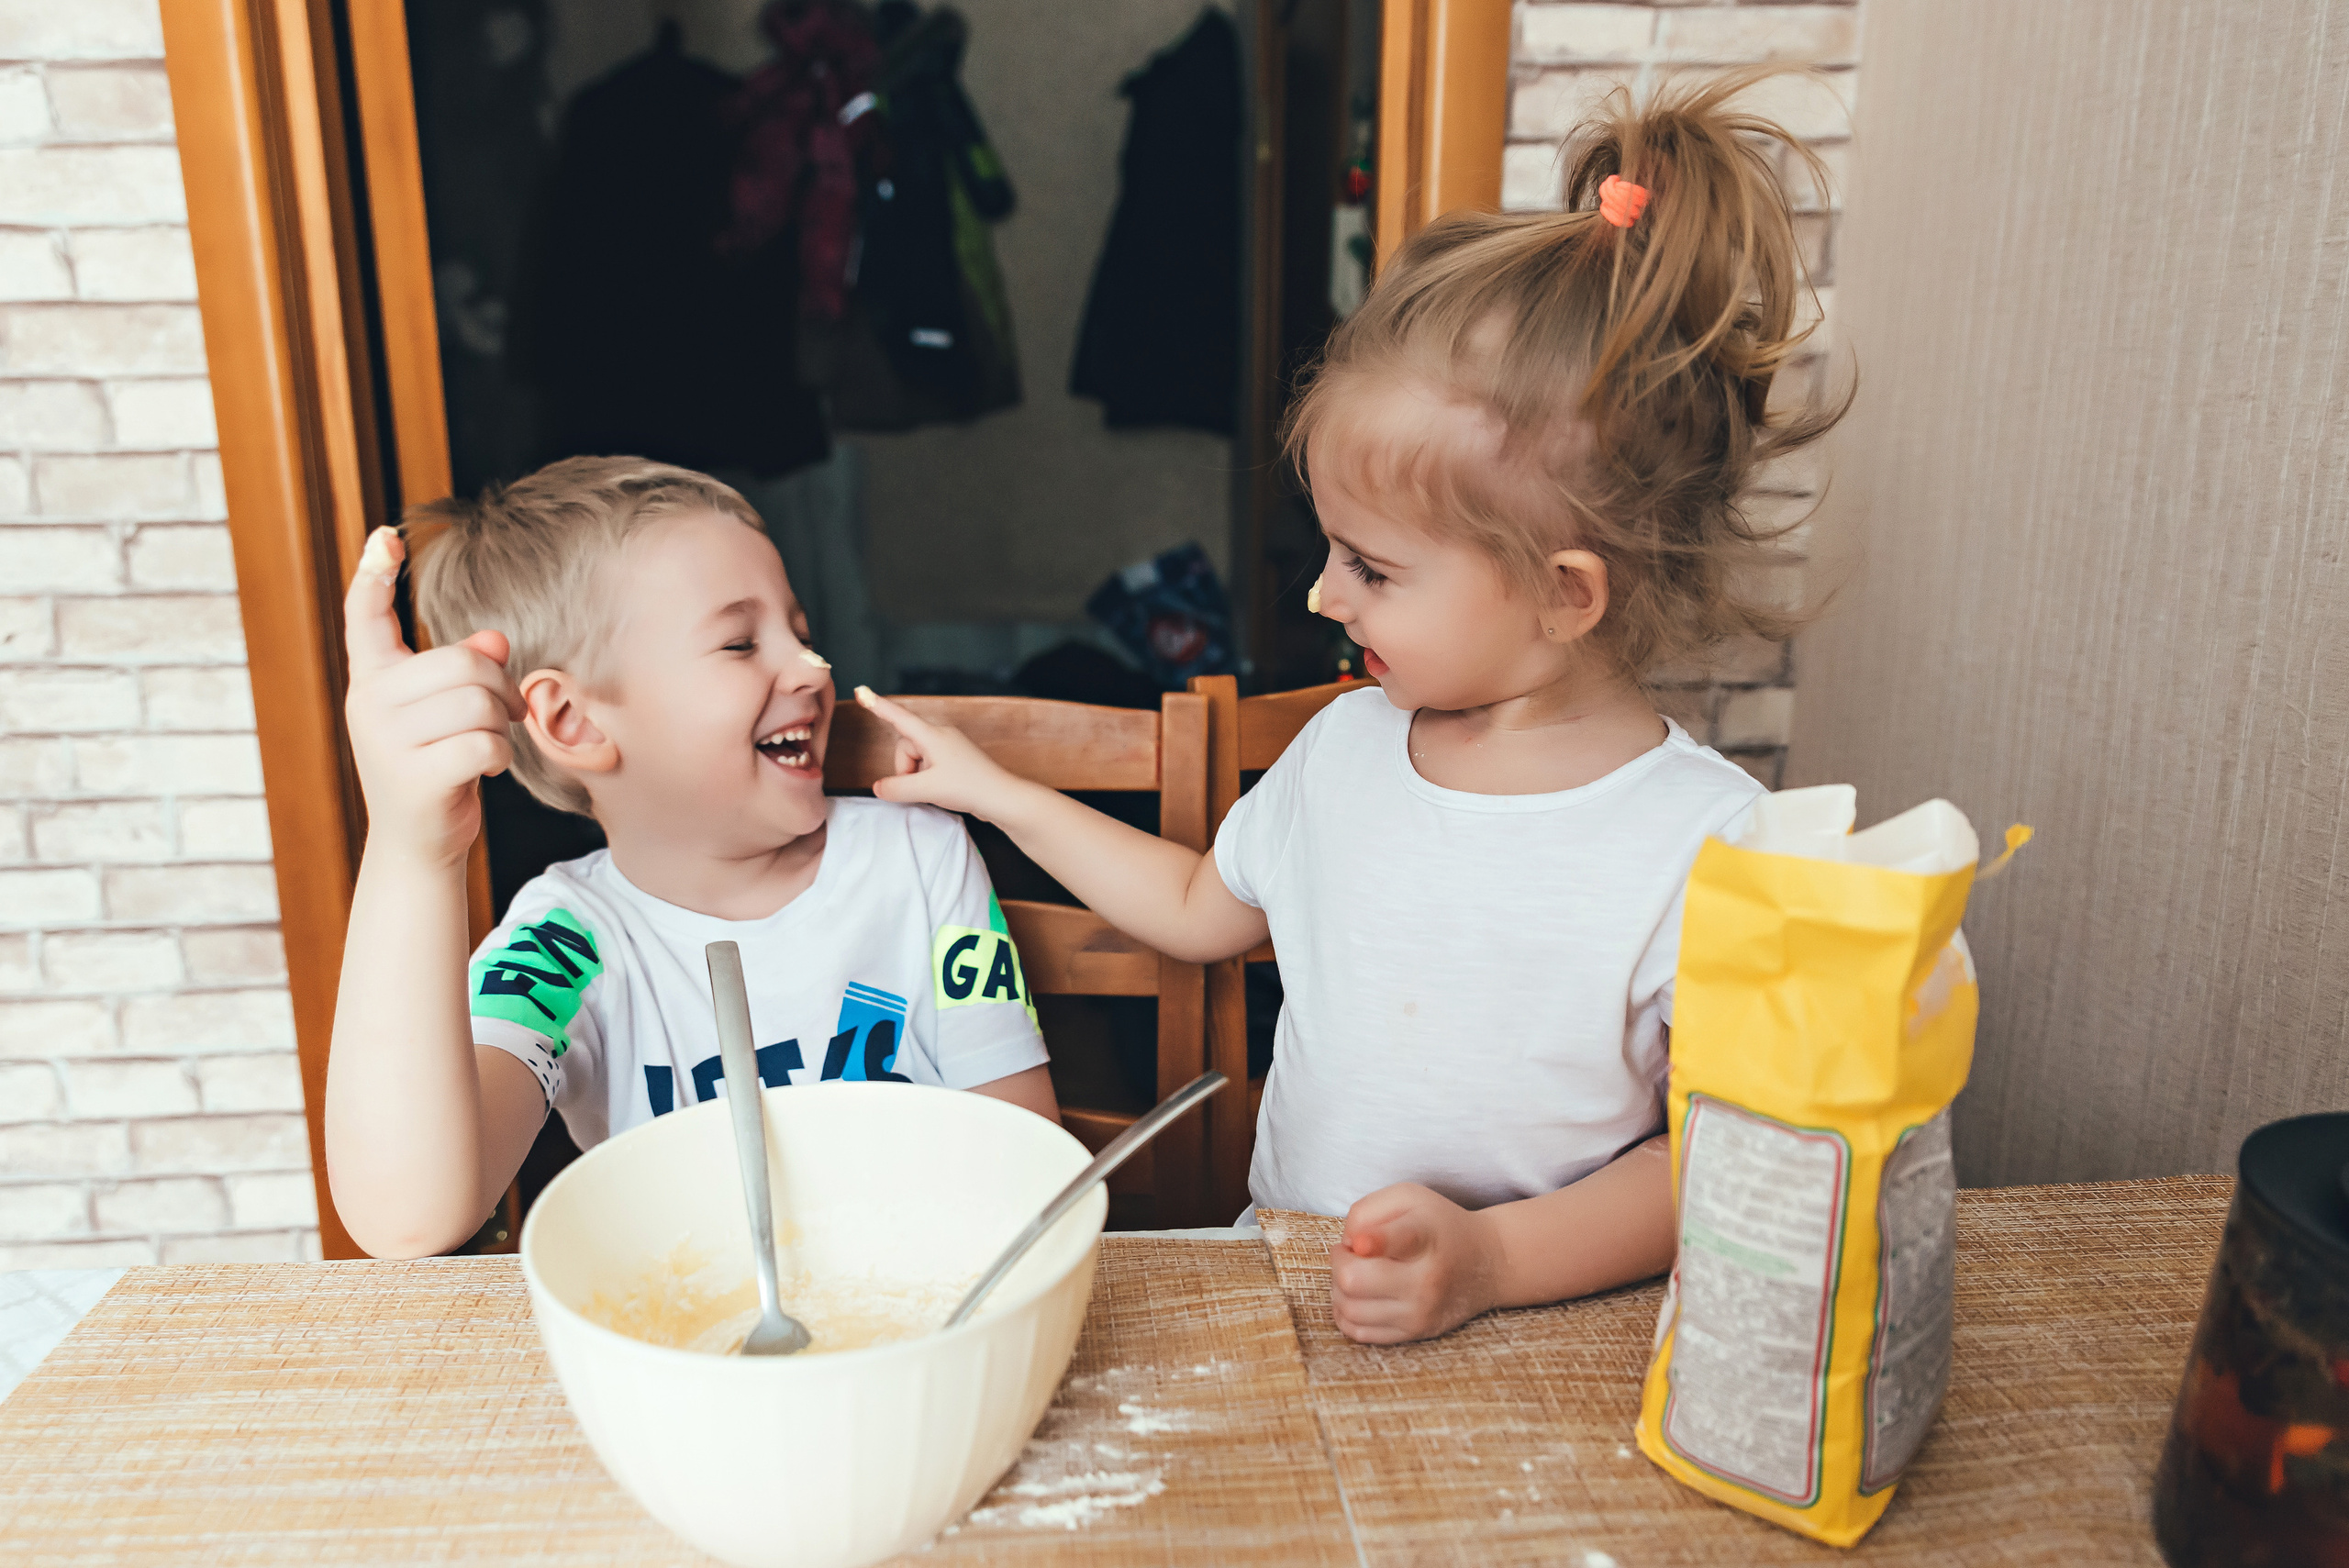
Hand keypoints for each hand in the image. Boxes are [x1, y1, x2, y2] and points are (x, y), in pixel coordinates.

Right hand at [342, 529, 524, 868]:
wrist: (417, 843)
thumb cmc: (437, 766)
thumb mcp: (445, 713)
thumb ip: (463, 671)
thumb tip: (493, 641)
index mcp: (372, 680)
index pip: (366, 618)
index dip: (373, 576)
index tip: (384, 538)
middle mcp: (369, 704)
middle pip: (463, 664)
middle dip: (499, 687)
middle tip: (505, 713)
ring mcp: (386, 741)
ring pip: (478, 703)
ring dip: (502, 724)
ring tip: (490, 743)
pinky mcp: (413, 777)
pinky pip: (483, 743)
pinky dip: (499, 755)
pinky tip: (486, 769)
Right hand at [853, 686, 1025, 820]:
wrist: (1002, 798)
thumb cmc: (969, 787)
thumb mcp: (927, 789)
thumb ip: (897, 788)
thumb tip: (878, 787)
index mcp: (933, 735)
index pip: (898, 717)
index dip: (877, 706)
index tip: (861, 690)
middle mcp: (940, 735)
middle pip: (905, 746)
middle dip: (905, 769)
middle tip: (923, 786)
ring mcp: (949, 747)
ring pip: (917, 758)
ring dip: (917, 776)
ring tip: (937, 789)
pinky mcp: (955, 759)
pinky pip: (929, 765)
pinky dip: (928, 779)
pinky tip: (943, 790)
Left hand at [1330, 1183, 1502, 1343]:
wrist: (1486, 1262)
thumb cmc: (1439, 1225)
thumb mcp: (1409, 1197)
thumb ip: (1369, 1210)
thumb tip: (1347, 1244)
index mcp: (1426, 1235)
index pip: (1400, 1239)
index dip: (1374, 1241)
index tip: (1360, 1243)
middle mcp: (1426, 1278)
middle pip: (1354, 1279)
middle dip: (1338, 1262)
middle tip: (1350, 1251)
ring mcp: (1420, 1311)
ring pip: (1349, 1309)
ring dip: (1338, 1288)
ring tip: (1354, 1271)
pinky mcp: (1414, 1333)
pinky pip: (1359, 1332)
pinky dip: (1345, 1313)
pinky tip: (1356, 1296)